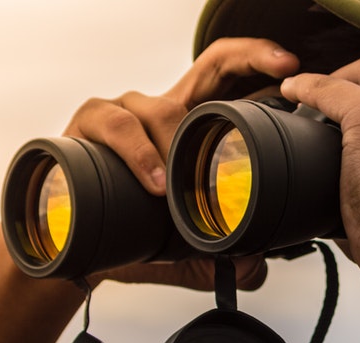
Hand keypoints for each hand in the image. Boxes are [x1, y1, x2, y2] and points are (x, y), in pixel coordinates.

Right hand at [63, 37, 300, 290]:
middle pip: (211, 64)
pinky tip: (152, 183)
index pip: (231, 81)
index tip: (293, 69)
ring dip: (175, 143)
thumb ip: (222, 255)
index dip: (262, 65)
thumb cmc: (124, 232)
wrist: (66, 247)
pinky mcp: (87, 122)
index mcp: (188, 128)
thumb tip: (257, 268)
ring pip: (160, 107)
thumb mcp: (183, 247)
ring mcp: (125, 110)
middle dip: (251, 57)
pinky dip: (138, 153)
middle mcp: (160, 110)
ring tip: (177, 185)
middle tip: (284, 70)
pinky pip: (115, 124)